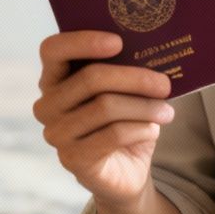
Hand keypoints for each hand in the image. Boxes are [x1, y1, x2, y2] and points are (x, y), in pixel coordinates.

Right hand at [34, 31, 174, 207]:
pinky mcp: (72, 159)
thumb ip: (124, 69)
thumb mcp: (123, 92)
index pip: (53, 50)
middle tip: (164, 84)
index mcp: (54, 79)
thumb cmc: (123, 121)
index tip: (119, 42)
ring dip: (144, 107)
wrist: (125, 171)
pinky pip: (113, 134)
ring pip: (106, 107)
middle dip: (135, 78)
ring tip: (167, 111)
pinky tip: (153, 130)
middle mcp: (47, 105)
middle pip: (91, 79)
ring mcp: (56, 133)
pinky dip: (140, 129)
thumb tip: (152, 52)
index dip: (83, 42)